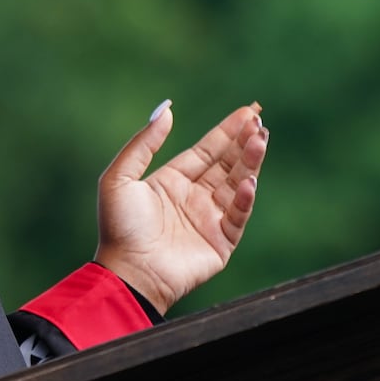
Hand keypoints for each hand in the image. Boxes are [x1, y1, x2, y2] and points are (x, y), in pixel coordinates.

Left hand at [93, 100, 268, 313]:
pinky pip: (238, 217)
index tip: (248, 112)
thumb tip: (167, 108)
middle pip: (226, 164)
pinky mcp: (220, 242)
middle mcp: (193, 197)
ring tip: (261, 140)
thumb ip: (143, 143)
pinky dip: (245, 200)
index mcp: (171, 181)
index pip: (206, 151)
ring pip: (237, 185)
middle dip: (244, 142)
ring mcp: (209, 219)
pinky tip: (249, 182)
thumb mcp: (119, 177)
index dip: (226, 132)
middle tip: (259, 121)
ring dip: (250, 163)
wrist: (128, 272)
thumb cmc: (119, 227)